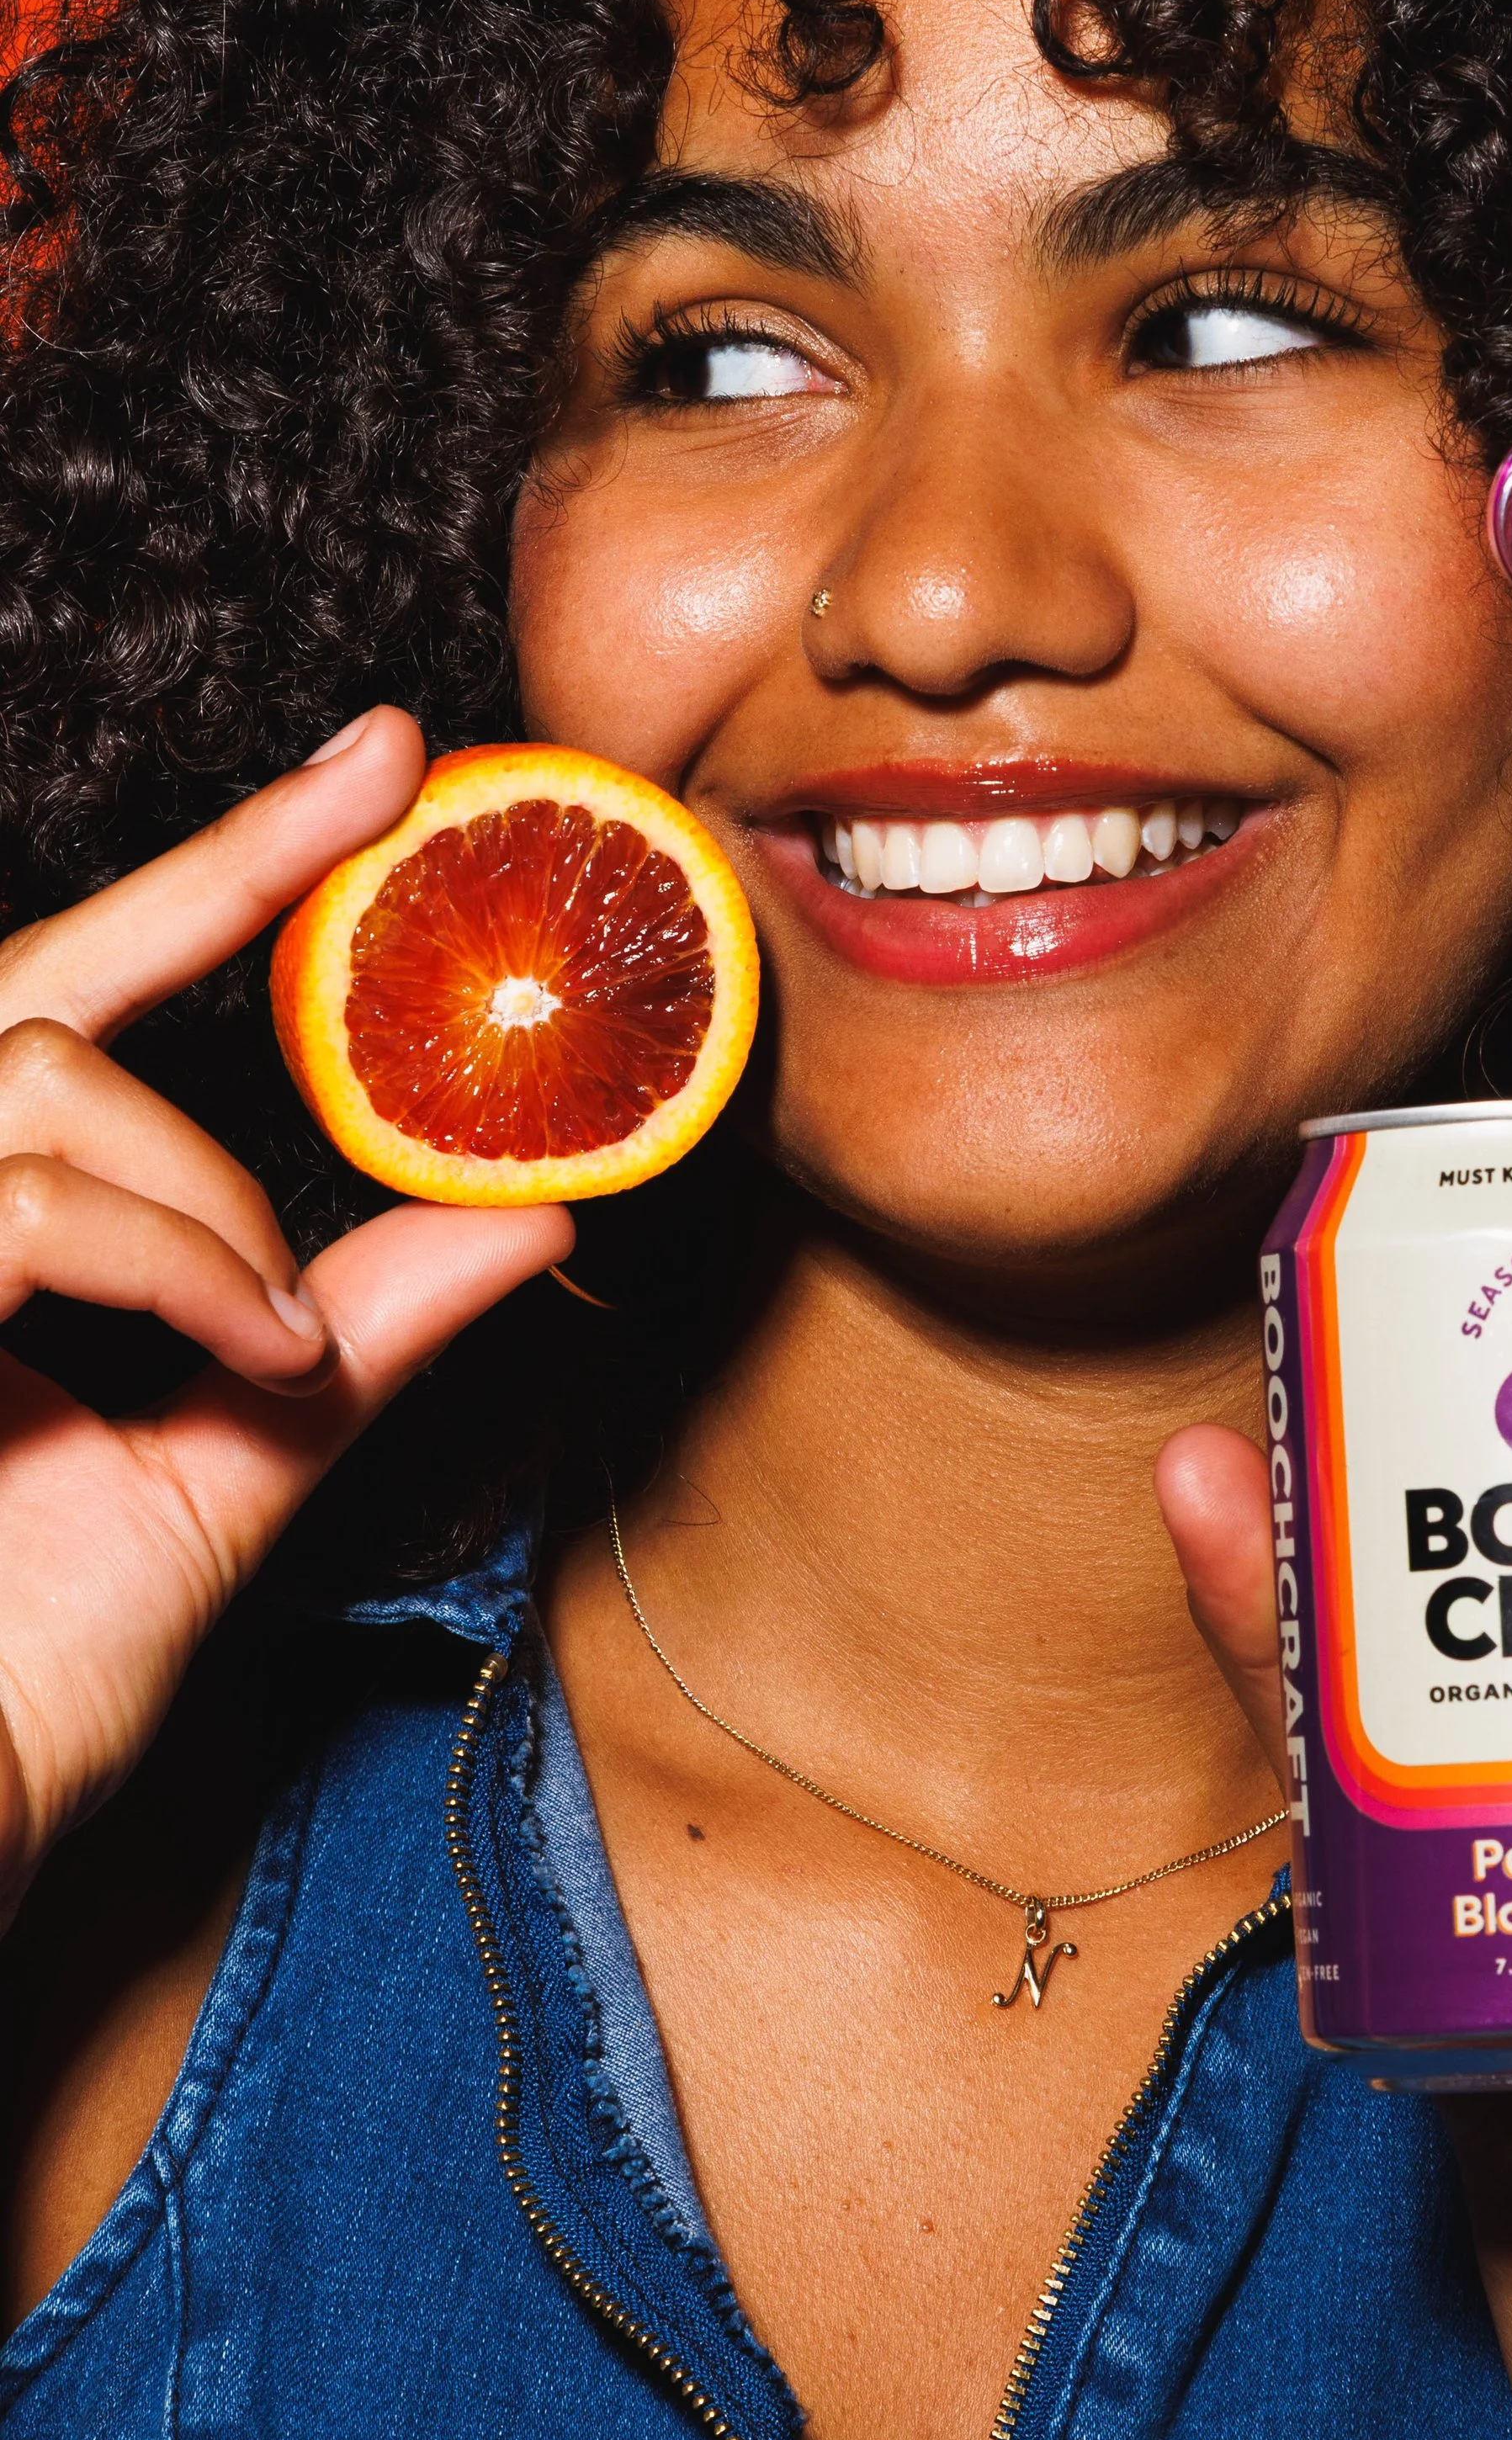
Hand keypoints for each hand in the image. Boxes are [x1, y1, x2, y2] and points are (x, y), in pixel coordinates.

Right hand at [0, 709, 571, 1922]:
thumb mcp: (224, 1472)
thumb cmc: (16, 1677)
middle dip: (223, 872)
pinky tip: (244, 1356)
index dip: (217, 873)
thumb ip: (354, 1335)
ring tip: (278, 1333)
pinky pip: (22, 1197)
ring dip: (204, 1192)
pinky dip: (166, 1262)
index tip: (372, 761)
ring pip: (45, 1072)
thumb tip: (532, 1215)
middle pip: (37, 978)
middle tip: (384, 785)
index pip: (73, 1003)